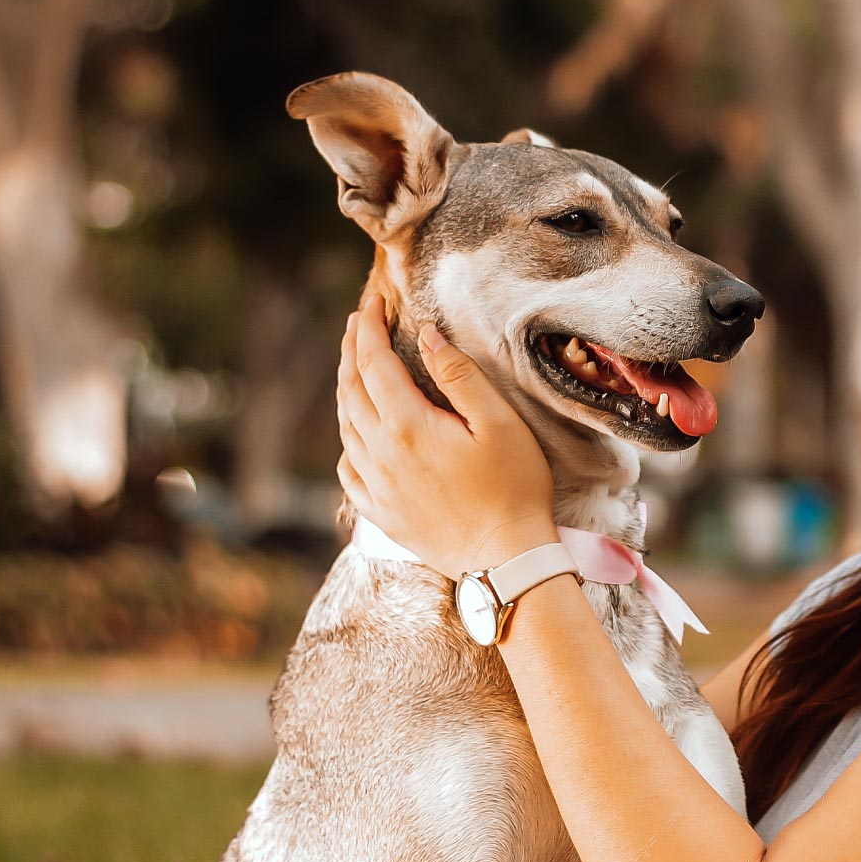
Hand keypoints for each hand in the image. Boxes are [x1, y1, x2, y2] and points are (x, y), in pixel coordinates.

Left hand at [335, 294, 557, 577]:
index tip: (372, 301)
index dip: (368, 327)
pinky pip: (349, 469)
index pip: (373, 362)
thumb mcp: (498, 423)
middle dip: (351, 349)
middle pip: (351, 389)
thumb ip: (458, 375)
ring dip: (347, 389)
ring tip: (355, 366)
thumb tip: (425, 335)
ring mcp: (376, 487)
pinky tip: (358, 433)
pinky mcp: (380, 513)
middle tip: (357, 321)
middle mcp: (380, 454)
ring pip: (346, 427)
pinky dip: (349, 440)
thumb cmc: (514, 489)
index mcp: (407, 426)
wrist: (506, 560)